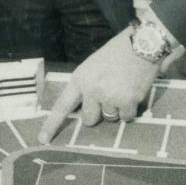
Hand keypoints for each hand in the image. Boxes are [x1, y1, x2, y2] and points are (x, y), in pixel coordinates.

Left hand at [38, 28, 158, 143]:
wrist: (142, 44)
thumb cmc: (117, 53)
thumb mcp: (92, 65)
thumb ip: (85, 85)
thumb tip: (84, 109)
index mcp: (80, 79)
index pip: (62, 106)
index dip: (52, 125)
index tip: (43, 140)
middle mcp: (92, 90)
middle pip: (89, 120)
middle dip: (97, 113)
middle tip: (108, 96)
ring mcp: (110, 97)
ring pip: (110, 118)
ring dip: (116, 109)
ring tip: (123, 88)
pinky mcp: (128, 101)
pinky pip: (126, 117)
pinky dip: (130, 109)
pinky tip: (133, 92)